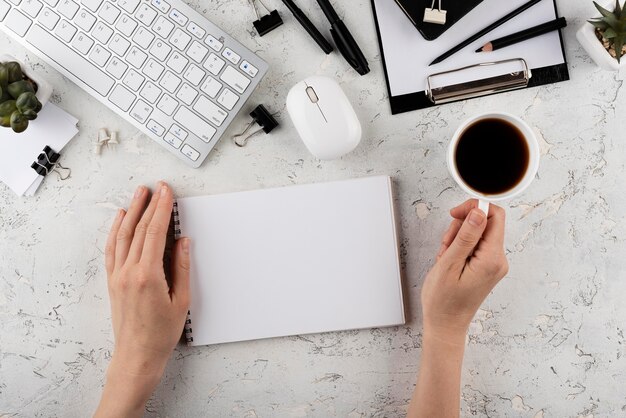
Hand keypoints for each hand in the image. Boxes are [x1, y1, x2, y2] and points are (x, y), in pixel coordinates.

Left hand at [95, 182, 189, 417]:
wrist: (136, 355)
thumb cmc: (160, 334)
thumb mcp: (181, 301)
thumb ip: (182, 268)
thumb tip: (183, 242)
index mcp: (148, 276)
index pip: (155, 233)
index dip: (162, 209)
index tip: (167, 193)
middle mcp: (128, 272)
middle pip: (139, 229)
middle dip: (150, 205)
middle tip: (157, 188)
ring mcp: (117, 276)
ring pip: (123, 235)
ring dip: (132, 212)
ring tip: (139, 194)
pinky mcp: (112, 281)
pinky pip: (112, 248)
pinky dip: (116, 230)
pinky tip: (121, 219)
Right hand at [420, 199, 507, 344]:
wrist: (445, 324)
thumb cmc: (444, 301)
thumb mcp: (449, 264)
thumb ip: (466, 236)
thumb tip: (479, 212)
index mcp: (492, 259)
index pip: (494, 216)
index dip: (474, 208)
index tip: (455, 214)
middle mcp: (498, 260)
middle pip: (485, 222)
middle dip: (461, 226)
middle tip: (446, 245)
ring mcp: (493, 264)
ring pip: (477, 233)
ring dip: (458, 238)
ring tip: (445, 257)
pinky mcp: (486, 266)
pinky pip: (475, 245)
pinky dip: (459, 247)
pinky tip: (449, 261)